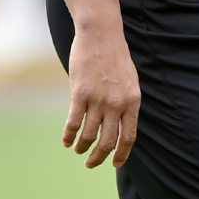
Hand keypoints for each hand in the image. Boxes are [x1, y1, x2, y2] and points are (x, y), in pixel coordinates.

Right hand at [63, 24, 140, 168]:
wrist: (101, 35)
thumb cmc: (116, 57)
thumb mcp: (130, 81)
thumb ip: (126, 103)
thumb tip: (120, 127)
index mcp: (133, 101)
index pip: (129, 137)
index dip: (121, 154)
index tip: (115, 164)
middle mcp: (117, 104)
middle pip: (108, 141)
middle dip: (98, 157)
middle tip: (91, 163)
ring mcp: (98, 99)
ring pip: (88, 135)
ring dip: (82, 147)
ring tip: (78, 150)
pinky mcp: (79, 94)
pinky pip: (73, 123)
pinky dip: (68, 136)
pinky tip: (66, 141)